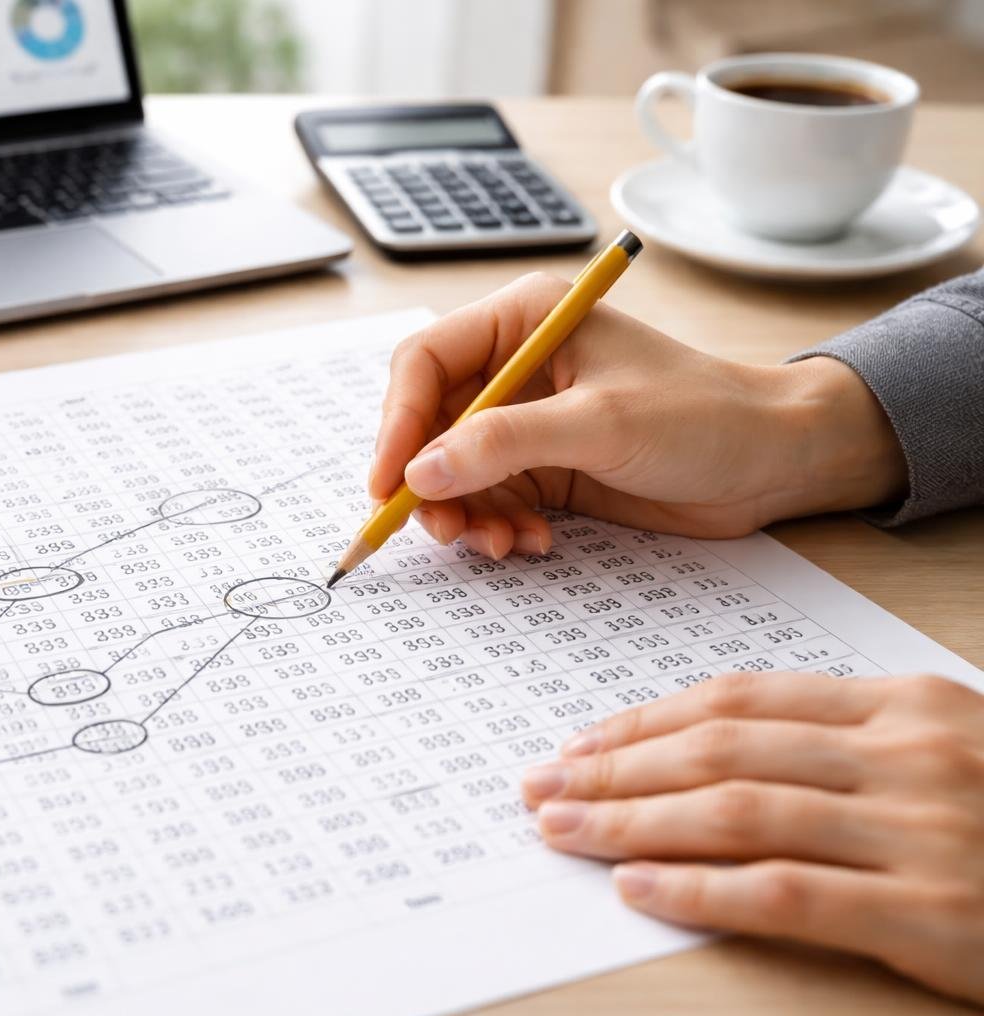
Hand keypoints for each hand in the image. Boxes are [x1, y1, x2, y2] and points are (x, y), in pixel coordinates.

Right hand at [370, 273, 905, 557]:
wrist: (775, 461)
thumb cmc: (704, 415)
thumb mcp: (601, 423)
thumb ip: (505, 444)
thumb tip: (419, 474)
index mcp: (523, 321)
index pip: (424, 363)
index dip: (397, 423)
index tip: (390, 483)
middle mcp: (515, 367)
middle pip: (429, 425)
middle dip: (428, 483)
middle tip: (439, 530)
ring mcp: (527, 421)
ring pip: (453, 473)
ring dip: (464, 516)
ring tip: (498, 545)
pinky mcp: (544, 468)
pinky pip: (488, 501)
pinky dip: (495, 529)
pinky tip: (528, 544)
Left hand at [520, 671, 983, 1003]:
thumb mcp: (948, 752)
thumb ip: (846, 743)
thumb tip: (716, 752)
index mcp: (907, 704)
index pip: (742, 699)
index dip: (647, 721)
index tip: (582, 740)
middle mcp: (908, 754)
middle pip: (723, 749)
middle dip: (617, 767)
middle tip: (542, 783)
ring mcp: (919, 831)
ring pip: (737, 811)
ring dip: (632, 820)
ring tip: (563, 828)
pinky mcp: (929, 913)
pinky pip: (784, 894)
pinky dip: (699, 887)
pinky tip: (638, 886)